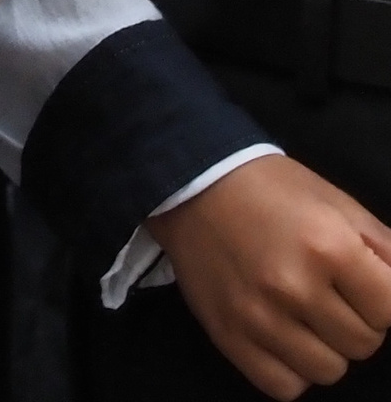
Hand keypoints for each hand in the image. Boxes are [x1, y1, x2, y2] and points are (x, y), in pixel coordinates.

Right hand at [154, 154, 390, 397]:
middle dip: (354, 320)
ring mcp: (258, 316)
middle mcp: (294, 286)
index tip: (358, 282)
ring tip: (301, 313)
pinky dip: (290, 368)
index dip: (380, 297)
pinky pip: (285, 386)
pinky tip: (281, 334)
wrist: (189, 180)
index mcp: (327, 246)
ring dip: (323, 346)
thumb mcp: (336, 203)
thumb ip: (385, 249)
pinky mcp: (229, 336)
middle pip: (363, 344)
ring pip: (328, 370)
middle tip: (326, 291)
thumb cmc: (271, 189)